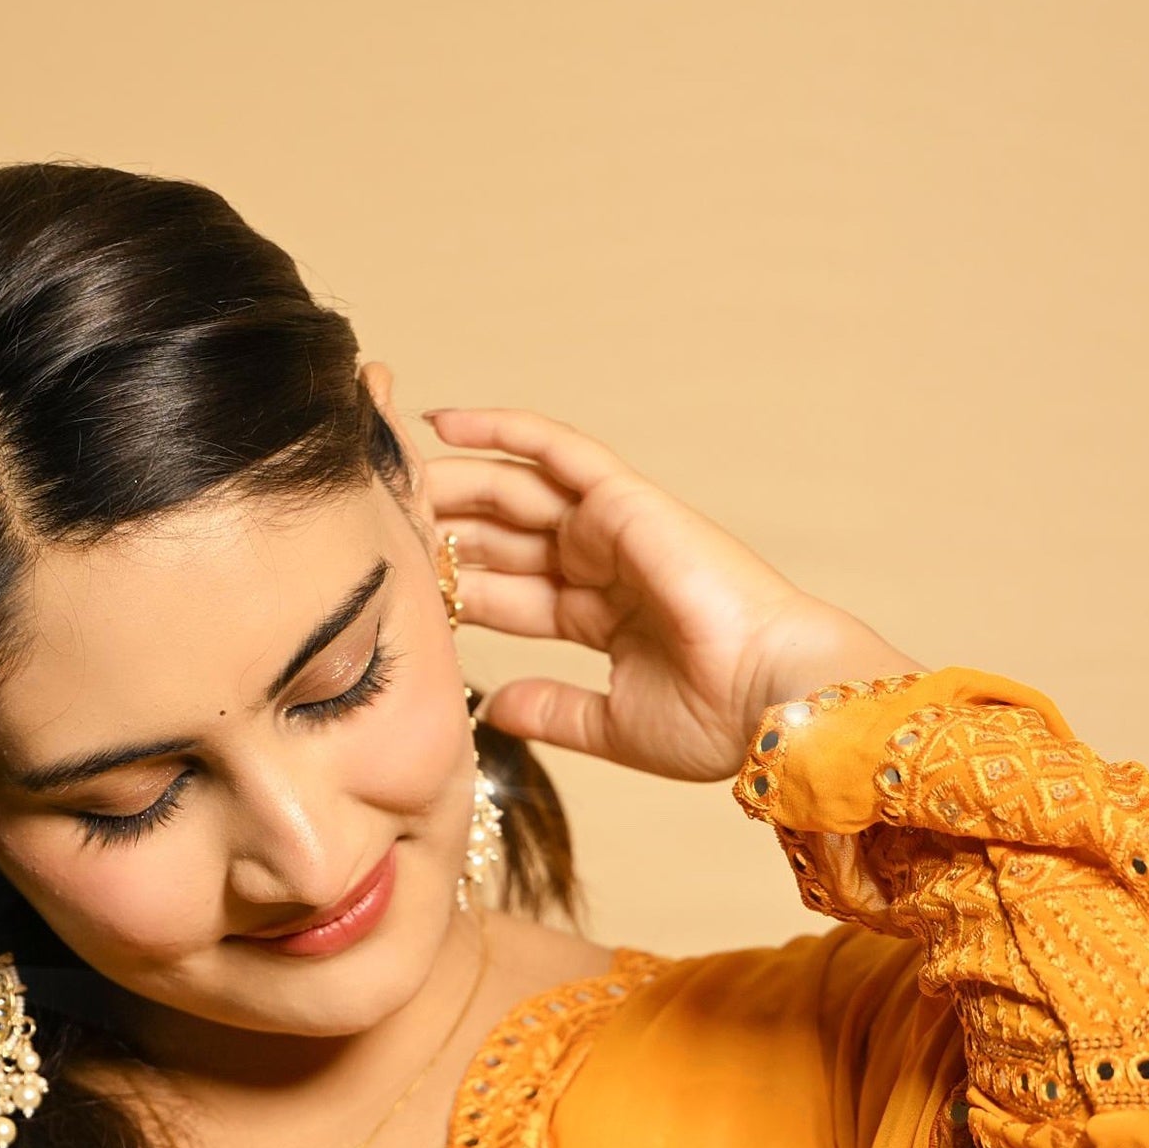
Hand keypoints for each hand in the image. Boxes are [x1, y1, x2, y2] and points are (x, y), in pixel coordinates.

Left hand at [424, 406, 914, 781]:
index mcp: (602, 618)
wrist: (770, 700)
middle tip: (378, 522)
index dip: (454, 589)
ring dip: (455, 481)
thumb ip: (550, 710)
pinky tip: (446, 422)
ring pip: (515, 492)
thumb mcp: (611, 726)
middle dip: (442, 531)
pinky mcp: (625, 500)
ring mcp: (614, 529)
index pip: (509, 594)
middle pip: (502, 539)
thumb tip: (490, 709)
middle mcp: (604, 566)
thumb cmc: (715, 721)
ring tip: (394, 471)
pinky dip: (504, 430)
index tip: (397, 592)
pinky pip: (555, 450)